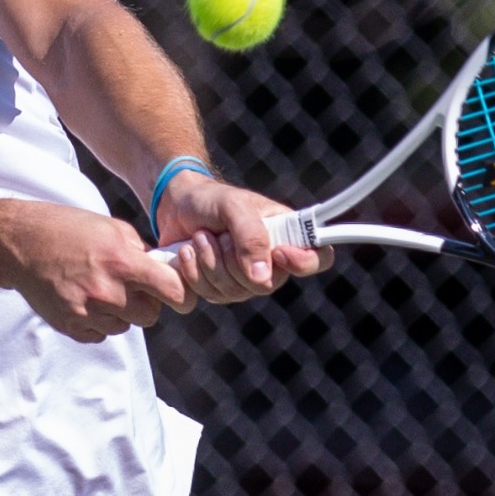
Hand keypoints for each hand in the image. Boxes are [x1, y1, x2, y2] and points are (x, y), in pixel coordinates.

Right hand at [0, 201, 190, 342]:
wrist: (21, 244)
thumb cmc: (67, 229)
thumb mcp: (111, 227)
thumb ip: (141, 251)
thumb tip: (163, 271)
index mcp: (122, 262)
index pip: (173, 292)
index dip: (182, 294)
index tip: (180, 295)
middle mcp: (108, 292)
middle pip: (151, 316)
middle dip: (146, 302)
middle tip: (129, 285)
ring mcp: (88, 313)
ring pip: (125, 326)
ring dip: (120, 312)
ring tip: (99, 287)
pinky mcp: (71, 327)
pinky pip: (101, 334)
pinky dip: (99, 322)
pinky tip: (84, 299)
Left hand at [153, 173, 332, 303]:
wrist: (176, 206)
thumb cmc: (211, 200)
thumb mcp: (232, 206)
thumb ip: (250, 237)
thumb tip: (262, 277)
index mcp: (287, 234)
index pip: (318, 258)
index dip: (304, 262)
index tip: (278, 252)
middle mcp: (272, 261)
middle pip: (266, 284)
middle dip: (232, 259)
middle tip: (217, 233)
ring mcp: (246, 279)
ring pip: (235, 292)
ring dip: (209, 262)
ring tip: (200, 237)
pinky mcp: (221, 289)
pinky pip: (212, 296)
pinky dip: (194, 273)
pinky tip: (188, 252)